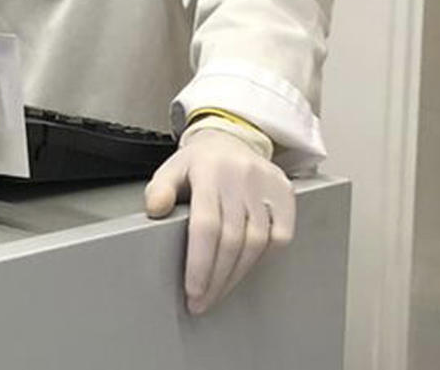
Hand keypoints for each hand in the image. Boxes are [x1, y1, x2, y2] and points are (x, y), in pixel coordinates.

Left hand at [144, 127, 294, 314]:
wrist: (231, 139)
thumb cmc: (198, 163)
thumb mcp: (171, 169)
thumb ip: (159, 189)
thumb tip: (155, 209)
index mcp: (208, 169)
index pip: (206, 224)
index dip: (200, 263)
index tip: (192, 291)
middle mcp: (240, 175)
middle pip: (231, 239)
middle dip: (216, 278)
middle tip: (202, 301)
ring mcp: (265, 183)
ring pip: (256, 242)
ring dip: (237, 274)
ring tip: (219, 291)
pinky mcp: (285, 192)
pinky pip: (281, 235)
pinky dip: (265, 257)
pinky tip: (245, 267)